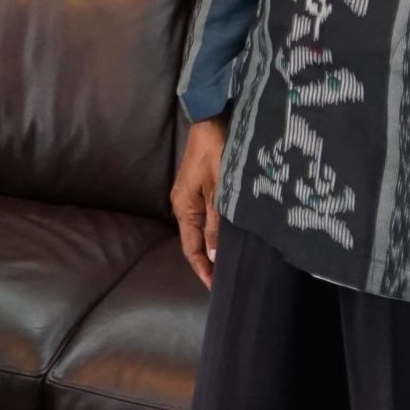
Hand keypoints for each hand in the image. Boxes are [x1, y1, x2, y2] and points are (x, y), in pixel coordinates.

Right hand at [171, 118, 225, 287]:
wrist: (210, 120)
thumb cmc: (216, 153)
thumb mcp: (220, 191)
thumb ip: (217, 224)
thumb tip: (214, 255)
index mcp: (185, 208)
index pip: (191, 248)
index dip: (202, 269)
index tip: (216, 288)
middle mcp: (183, 205)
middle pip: (193, 241)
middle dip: (207, 262)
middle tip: (226, 279)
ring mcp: (189, 196)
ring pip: (199, 230)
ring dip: (211, 247)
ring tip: (227, 263)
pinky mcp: (198, 188)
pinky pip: (203, 217)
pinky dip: (213, 231)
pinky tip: (225, 236)